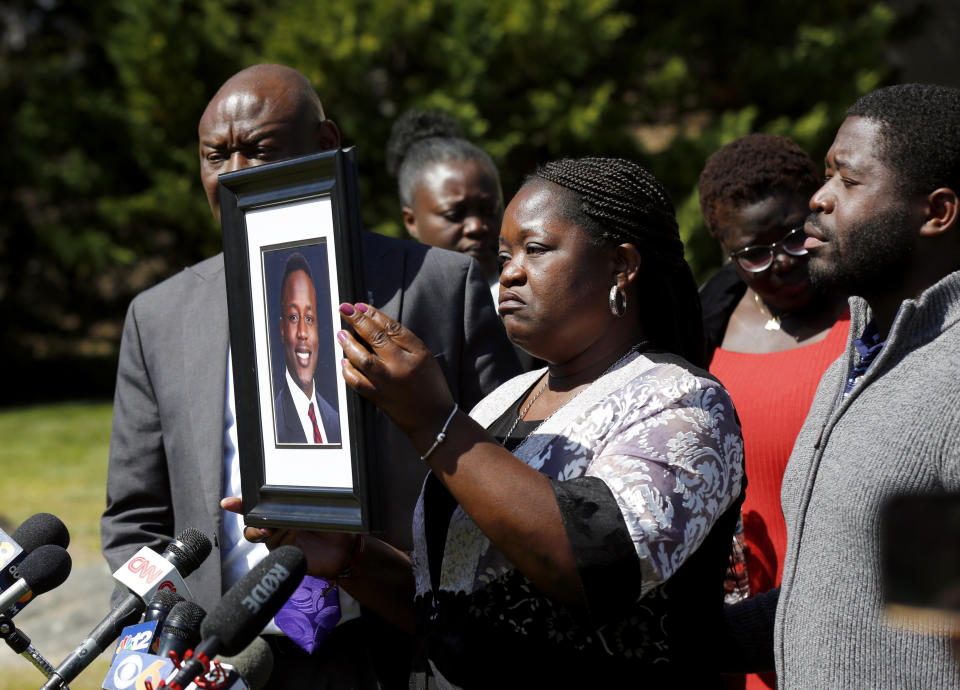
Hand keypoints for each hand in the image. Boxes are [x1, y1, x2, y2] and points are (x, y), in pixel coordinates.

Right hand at [220, 497, 355, 577]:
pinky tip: (295, 536)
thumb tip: (294, 487)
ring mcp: (279, 545)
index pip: (253, 509)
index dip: (238, 506)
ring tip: (291, 525)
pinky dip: (285, 541)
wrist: (344, 547)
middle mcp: (274, 530)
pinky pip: (278, 549)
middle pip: (252, 528)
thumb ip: (301, 500)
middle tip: (263, 524)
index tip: (227, 503)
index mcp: (277, 514)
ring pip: (265, 538)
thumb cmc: (330, 523)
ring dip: (275, 531)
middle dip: (254, 526)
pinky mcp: (286, 558)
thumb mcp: (316, 507)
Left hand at [337, 302, 454, 437]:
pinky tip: (344, 361)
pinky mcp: (378, 397)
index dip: (374, 314)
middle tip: (345, 309)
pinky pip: (357, 382)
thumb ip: (404, 343)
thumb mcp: (425, 358)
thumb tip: (376, 325)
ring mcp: (388, 383)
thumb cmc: (431, 387)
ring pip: (363, 359)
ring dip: (349, 344)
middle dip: (357, 321)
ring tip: (341, 334)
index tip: (360, 306)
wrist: (433, 420)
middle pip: (376, 338)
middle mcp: (402, 366)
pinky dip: (347, 371)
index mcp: (417, 353)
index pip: (392, 328)